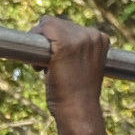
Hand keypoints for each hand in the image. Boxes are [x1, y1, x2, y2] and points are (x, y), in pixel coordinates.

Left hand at [36, 15, 119, 134]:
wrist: (78, 112)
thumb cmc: (76, 95)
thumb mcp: (82, 67)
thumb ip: (75, 51)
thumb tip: (52, 41)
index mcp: (100, 39)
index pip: (70, 27)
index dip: (58, 42)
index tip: (58, 62)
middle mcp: (92, 34)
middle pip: (57, 23)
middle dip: (48, 42)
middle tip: (52, 68)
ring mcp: (79, 38)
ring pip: (46, 24)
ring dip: (41, 43)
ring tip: (47, 69)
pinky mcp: (64, 44)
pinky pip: (42, 28)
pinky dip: (34, 41)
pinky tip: (39, 66)